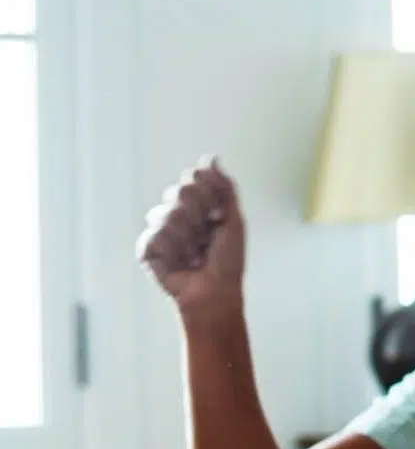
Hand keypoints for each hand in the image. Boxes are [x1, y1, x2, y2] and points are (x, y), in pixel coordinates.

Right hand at [135, 156, 246, 316]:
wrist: (216, 290)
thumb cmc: (228, 260)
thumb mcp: (233, 219)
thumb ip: (224, 187)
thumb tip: (210, 158)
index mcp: (197, 204)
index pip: (193, 177)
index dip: (208, 194)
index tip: (219, 215)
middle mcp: (176, 213)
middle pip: (179, 191)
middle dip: (199, 215)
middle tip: (208, 236)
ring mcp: (160, 230)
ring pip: (166, 214)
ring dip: (189, 237)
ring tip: (196, 253)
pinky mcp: (147, 249)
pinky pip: (155, 236)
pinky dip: (174, 251)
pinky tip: (181, 263)